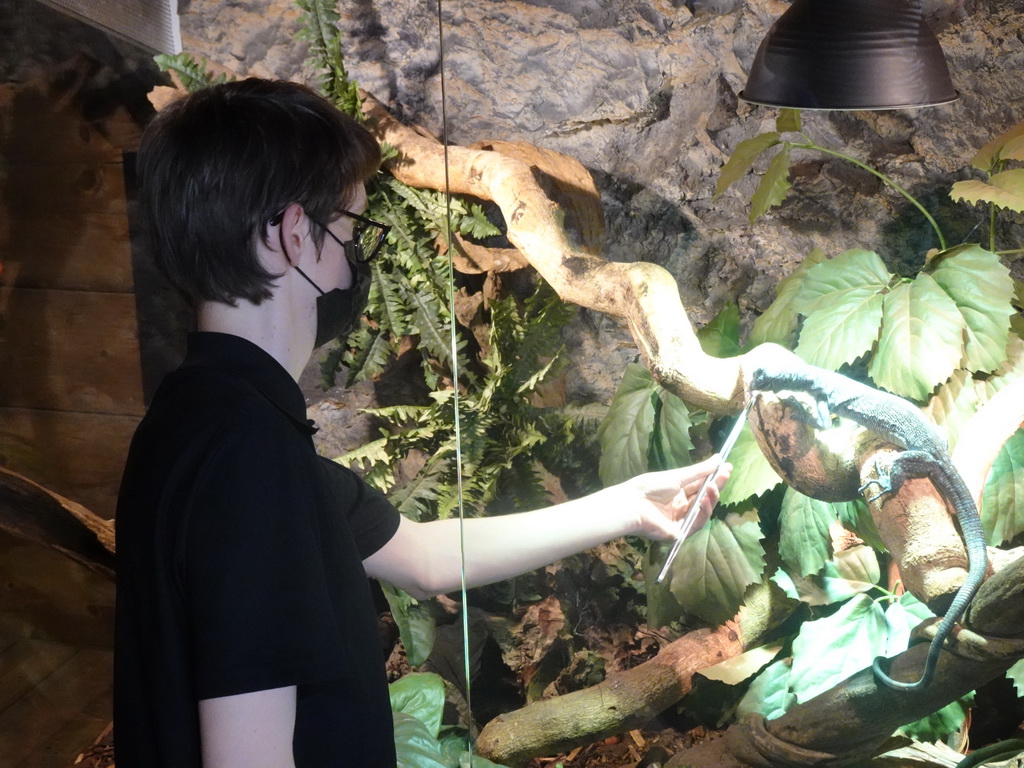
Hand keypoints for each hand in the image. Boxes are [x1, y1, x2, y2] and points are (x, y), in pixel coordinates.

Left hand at [612, 454, 731, 539]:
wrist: (632, 503)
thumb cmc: (650, 488)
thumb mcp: (677, 476)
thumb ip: (699, 470)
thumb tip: (719, 458)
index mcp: (678, 492)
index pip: (701, 485)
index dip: (714, 477)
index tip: (727, 467)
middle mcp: (681, 506)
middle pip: (704, 498)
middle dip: (716, 486)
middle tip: (726, 474)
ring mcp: (681, 519)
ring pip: (703, 511)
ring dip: (711, 499)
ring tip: (713, 487)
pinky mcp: (680, 532)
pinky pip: (696, 524)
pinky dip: (702, 513)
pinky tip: (703, 501)